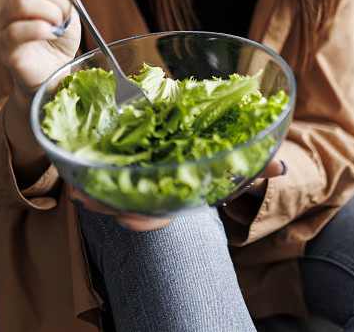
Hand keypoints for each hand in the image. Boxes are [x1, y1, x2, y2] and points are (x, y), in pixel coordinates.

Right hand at [0, 0, 84, 95]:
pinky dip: (43, 29)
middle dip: (62, 1)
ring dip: (53, 14)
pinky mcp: (2, 47)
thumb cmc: (58, 37)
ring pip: (24, 2)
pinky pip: (19, 29)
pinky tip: (53, 34)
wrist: (55, 74)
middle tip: (68, 18)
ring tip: (59, 27)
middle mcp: (2, 0)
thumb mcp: (65, 1)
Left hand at [68, 157, 286, 230]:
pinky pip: (111, 168)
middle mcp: (161, 187)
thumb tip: (278, 166)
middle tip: (85, 201)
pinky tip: (77, 169)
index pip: (165, 212)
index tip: (127, 220)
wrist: (214, 133)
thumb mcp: (239, 156)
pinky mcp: (131, 155)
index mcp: (182, 189)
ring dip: (94, 192)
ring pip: (115, 191)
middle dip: (108, 206)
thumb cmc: (225, 151)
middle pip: (131, 205)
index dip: (146, 219)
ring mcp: (145, 174)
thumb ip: (256, 162)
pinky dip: (94, 170)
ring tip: (76, 190)